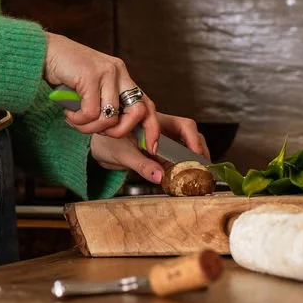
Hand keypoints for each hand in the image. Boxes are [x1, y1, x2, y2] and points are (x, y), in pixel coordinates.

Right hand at [44, 32, 160, 147]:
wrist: (42, 52)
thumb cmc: (64, 74)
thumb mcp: (92, 90)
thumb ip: (106, 104)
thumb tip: (116, 130)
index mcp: (122, 76)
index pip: (148, 105)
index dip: (152, 128)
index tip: (151, 148)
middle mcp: (119, 72)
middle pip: (137, 113)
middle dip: (119, 132)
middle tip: (98, 132)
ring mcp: (106, 73)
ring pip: (110, 118)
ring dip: (89, 127)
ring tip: (75, 119)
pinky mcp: (91, 76)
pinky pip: (91, 113)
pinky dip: (78, 119)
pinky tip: (68, 112)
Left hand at [90, 112, 209, 184]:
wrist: (99, 148)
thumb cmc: (108, 142)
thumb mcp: (123, 154)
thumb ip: (141, 165)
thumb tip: (159, 176)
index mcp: (156, 122)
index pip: (184, 125)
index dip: (193, 139)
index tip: (195, 155)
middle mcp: (164, 131)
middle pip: (191, 137)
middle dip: (200, 151)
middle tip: (204, 169)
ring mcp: (164, 144)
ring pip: (187, 149)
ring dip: (194, 161)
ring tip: (199, 176)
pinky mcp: (161, 157)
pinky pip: (177, 161)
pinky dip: (183, 170)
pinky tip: (185, 180)